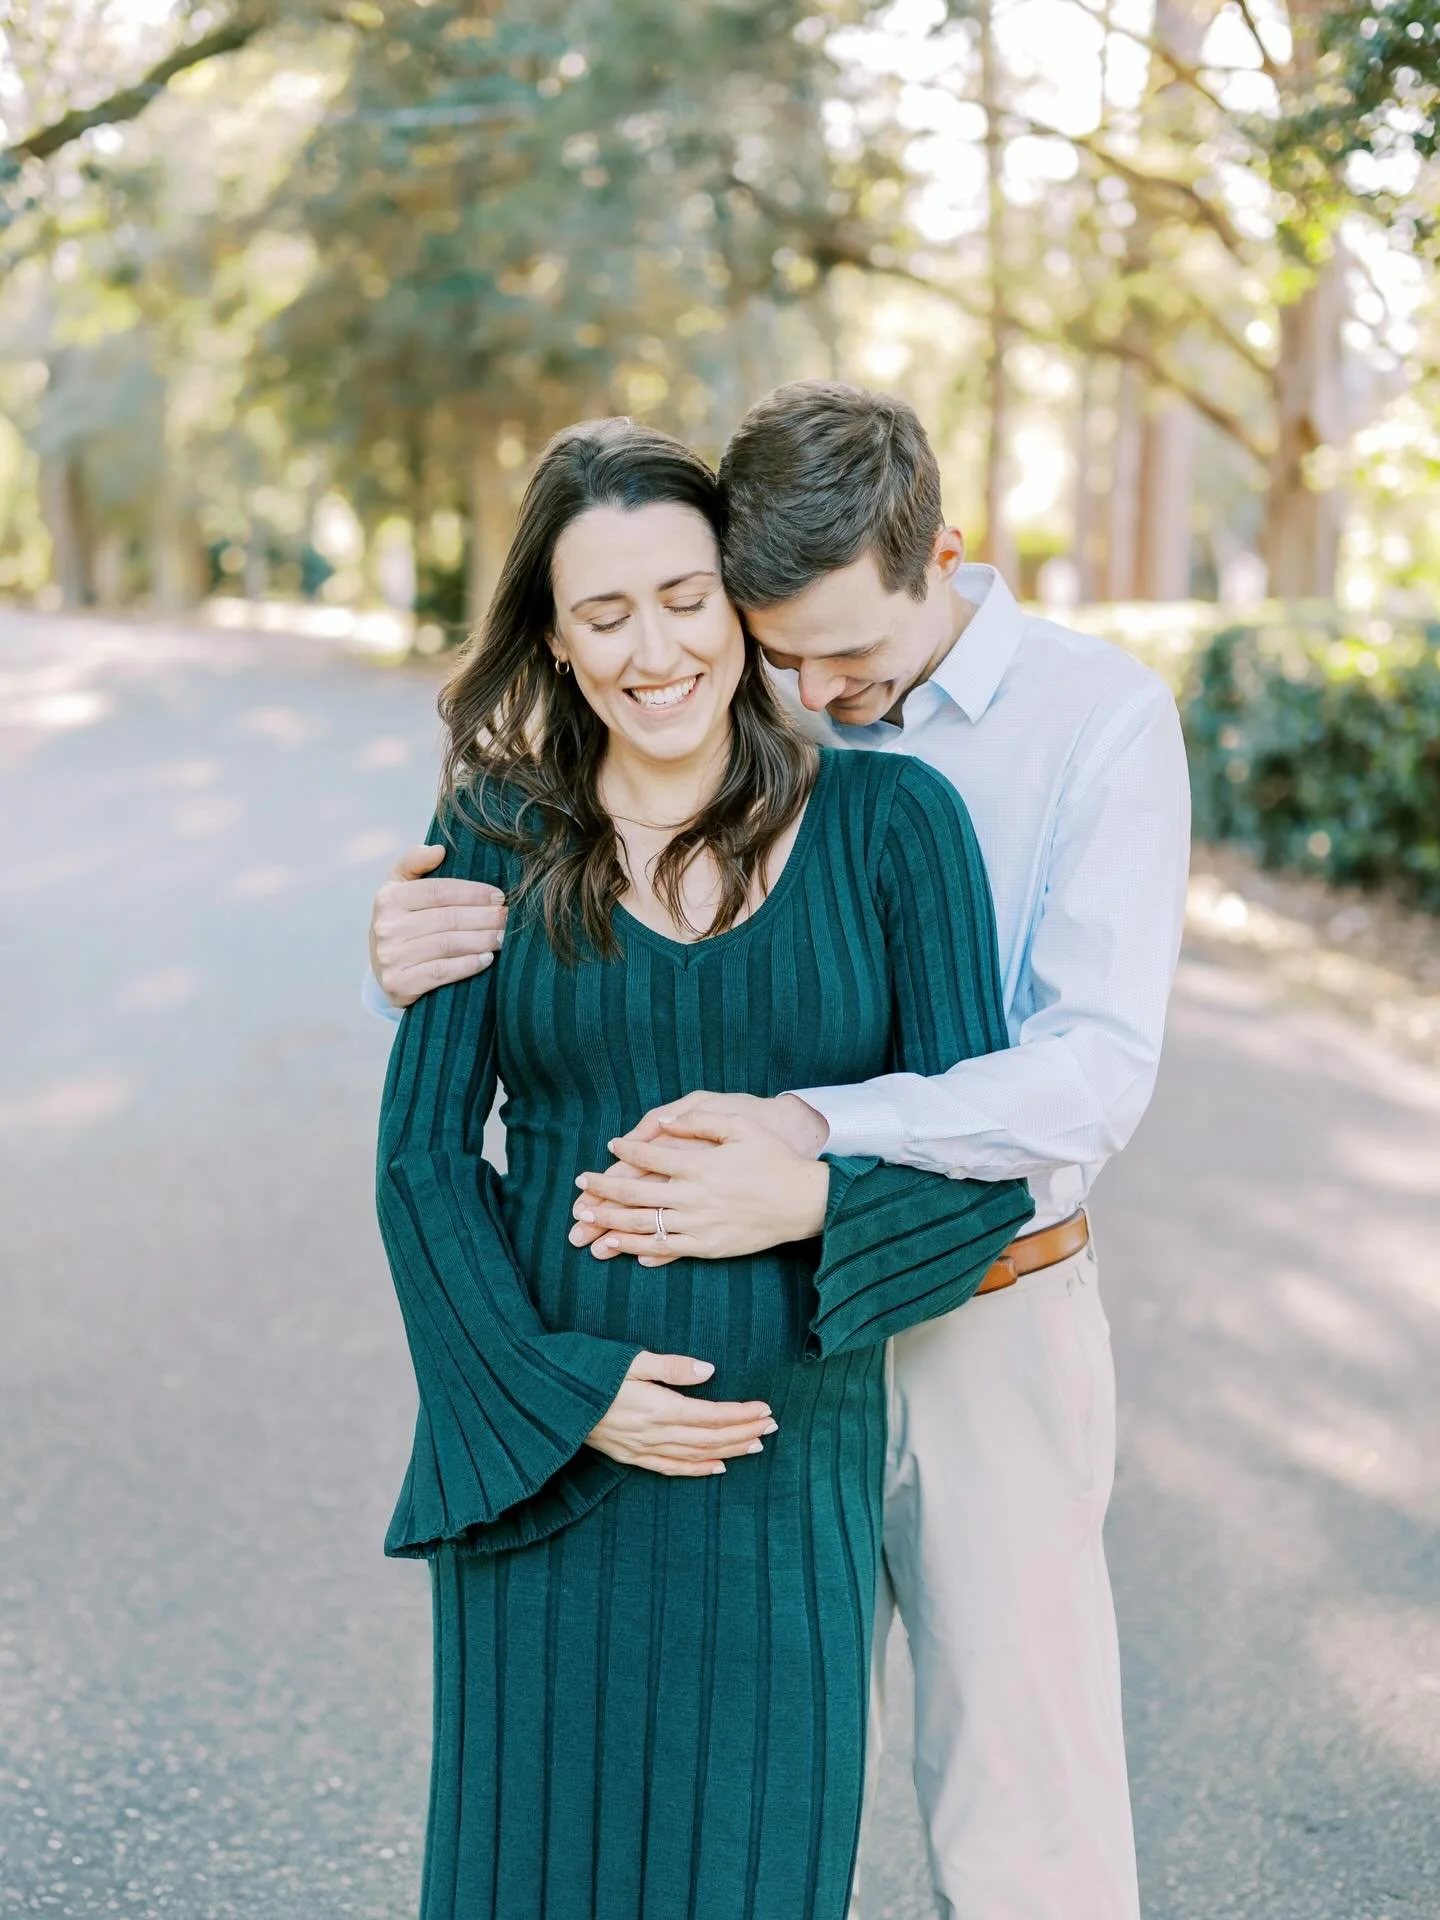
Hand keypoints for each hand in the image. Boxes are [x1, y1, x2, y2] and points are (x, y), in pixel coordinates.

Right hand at [370, 843, 507, 1007]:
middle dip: (484, 917)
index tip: (499, 895)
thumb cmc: (403, 919)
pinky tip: (487, 959)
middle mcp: (385, 927)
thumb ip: (415, 862)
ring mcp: (390, 958)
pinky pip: (441, 972)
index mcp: (388, 898)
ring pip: (447, 944)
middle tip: (508, 918)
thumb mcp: (401, 886)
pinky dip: (468, 965)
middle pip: (447, 918)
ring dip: (482, 940)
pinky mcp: (398, 984)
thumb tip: (439, 849)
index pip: (438, 891)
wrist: (383, 968)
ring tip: (503, 937)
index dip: (473, 892)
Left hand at [570, 1097, 830, 1264]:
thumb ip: (700, 1121)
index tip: (611, 1146)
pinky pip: (665, 1248)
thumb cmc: (773, 1159)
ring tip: (586, 1217)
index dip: (626, 1150)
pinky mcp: (708, 1247)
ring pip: (644, 1224)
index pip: (650, 1155)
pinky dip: (638, 1246)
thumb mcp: (741, 1127)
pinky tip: (618, 1244)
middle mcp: (694, 1196)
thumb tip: (665, 1121)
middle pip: (636, 1193)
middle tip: (580, 1184)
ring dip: (610, 1220)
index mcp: (700, 1164)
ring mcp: (699, 1225)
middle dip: (603, 1188)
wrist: (803, 1202)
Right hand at [584, 1351, 776, 1475]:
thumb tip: (709, 1371)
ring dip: (727, 1451)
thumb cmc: (588, 1371)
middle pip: (709, 1438)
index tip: (766, 1409)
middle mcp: (652, 1434)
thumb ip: (671, 1367)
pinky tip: (717, 1468)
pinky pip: (670, 1468)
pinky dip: (697, 1470)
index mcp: (656, 1408)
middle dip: (743, 1432)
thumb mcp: (629, 1359)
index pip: (711, 1415)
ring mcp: (640, 1449)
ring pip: (694, 1456)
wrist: (548, 1398)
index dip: (741, 1414)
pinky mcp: (628, 1456)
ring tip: (755, 1445)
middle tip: (772, 1426)